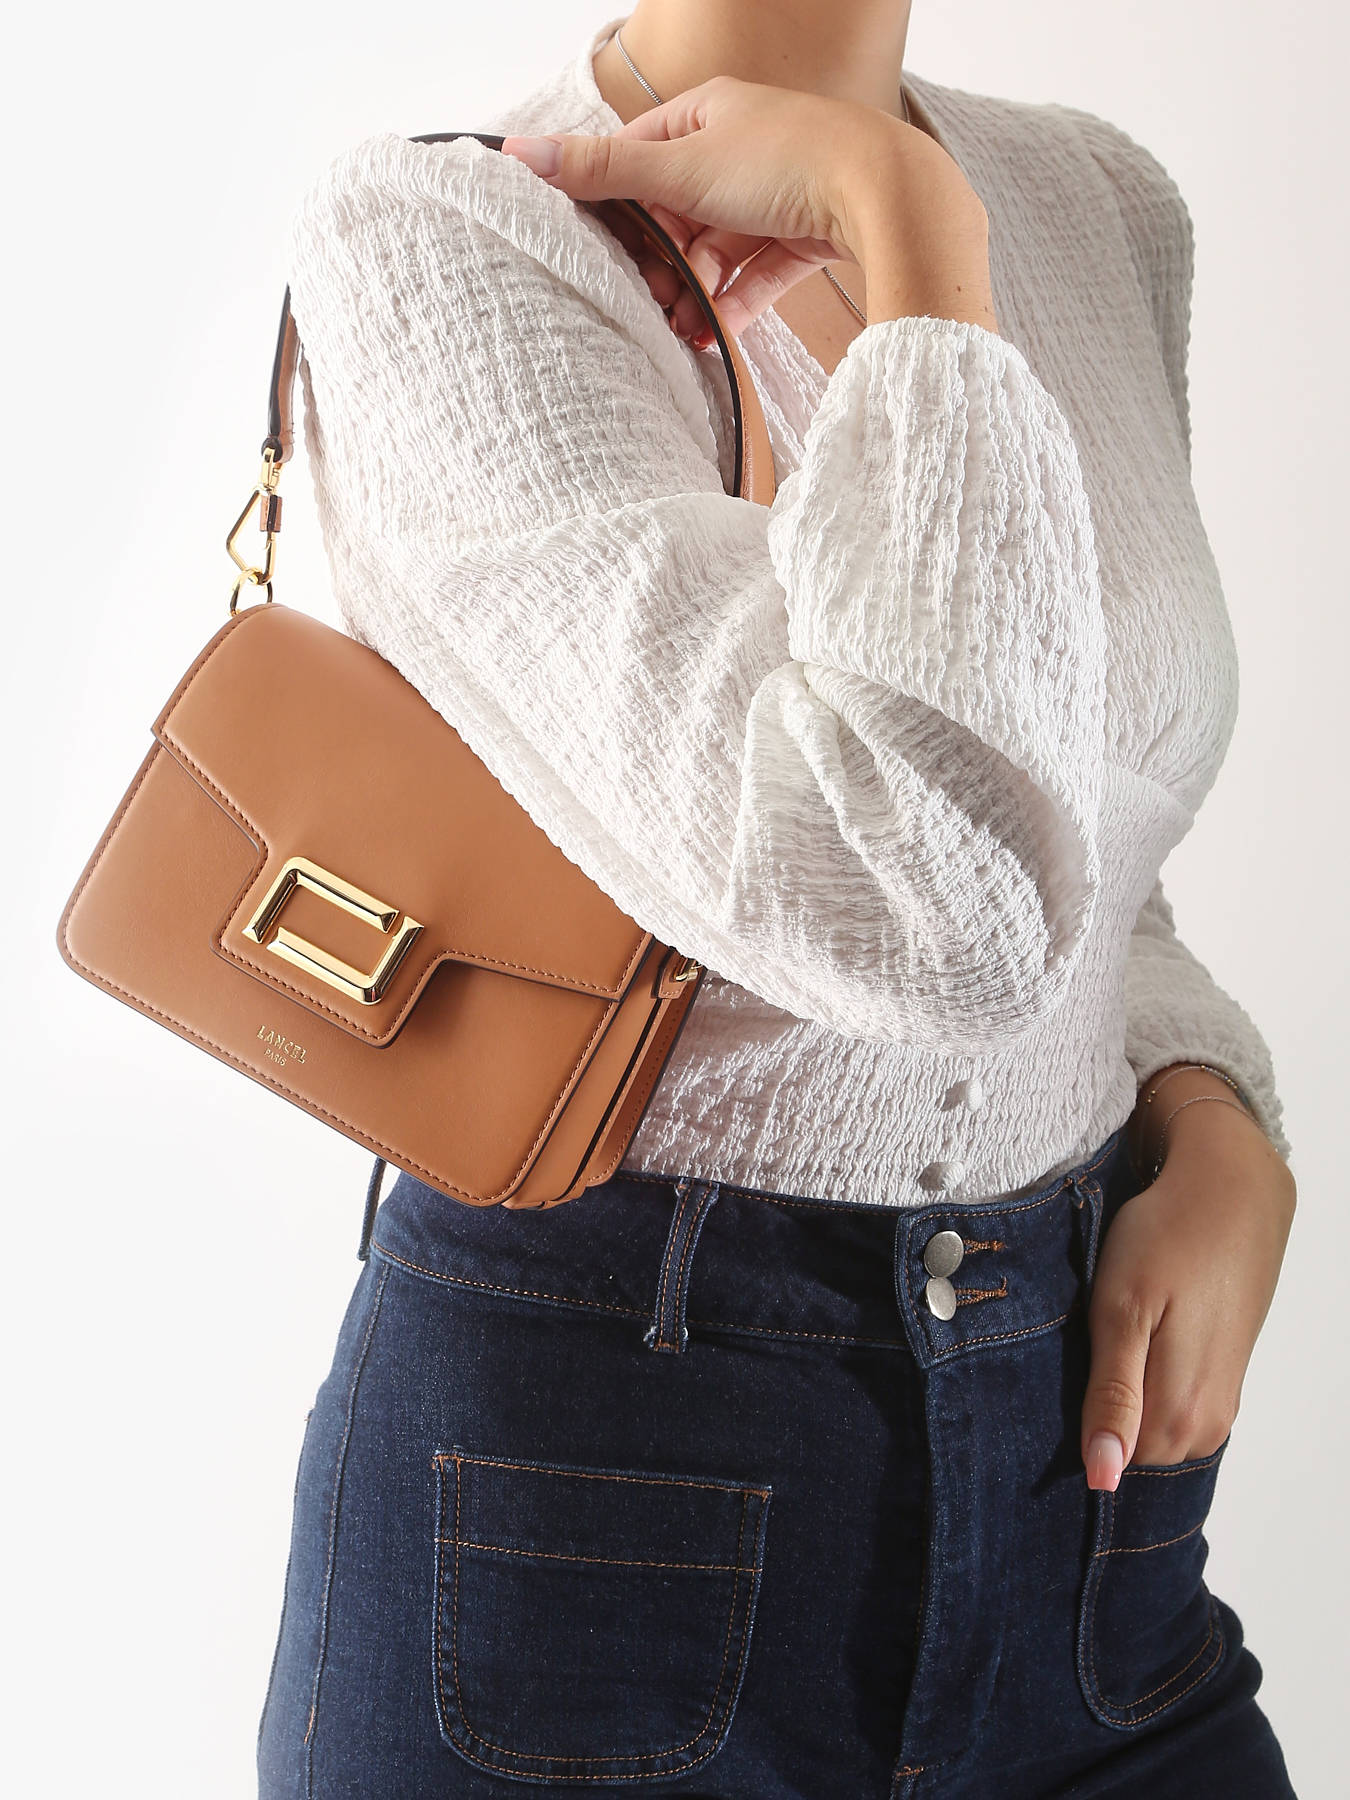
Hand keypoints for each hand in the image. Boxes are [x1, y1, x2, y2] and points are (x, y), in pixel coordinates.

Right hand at [500, 74, 993, 339]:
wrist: (886, 195)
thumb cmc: (790, 162)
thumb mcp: (680, 167)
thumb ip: (601, 171)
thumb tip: (518, 150)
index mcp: (708, 116)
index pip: (640, 159)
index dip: (617, 208)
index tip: (601, 251)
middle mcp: (742, 149)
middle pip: (678, 213)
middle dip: (660, 262)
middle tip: (647, 299)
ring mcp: (776, 194)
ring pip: (716, 250)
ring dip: (694, 291)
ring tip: (680, 326)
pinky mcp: (806, 236)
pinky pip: (756, 276)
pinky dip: (732, 305)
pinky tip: (713, 336)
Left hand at [1081, 1097, 1295, 1486]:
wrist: (1230, 1192)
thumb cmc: (1167, 1239)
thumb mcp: (1120, 1312)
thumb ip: (1113, 1397)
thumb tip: (1103, 1478)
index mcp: (1181, 1414)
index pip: (1111, 1466)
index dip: (1075, 1428)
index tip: (1056, 1381)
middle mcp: (1208, 1423)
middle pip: (1132, 1452)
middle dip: (1099, 1414)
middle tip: (1078, 1348)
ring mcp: (1221, 1400)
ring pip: (1152, 1429)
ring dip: (1122, 1396)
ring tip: (1105, 1338)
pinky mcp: (1223, 1375)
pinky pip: (1171, 1405)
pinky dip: (1145, 1382)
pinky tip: (1133, 1339)